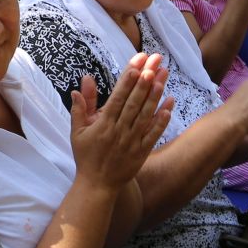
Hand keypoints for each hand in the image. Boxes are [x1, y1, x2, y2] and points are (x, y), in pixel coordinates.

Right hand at [69, 55, 173, 186]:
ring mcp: (132, 141)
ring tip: (163, 76)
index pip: (118, 97)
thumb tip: (82, 82)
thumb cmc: (86, 156)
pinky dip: (162, 120)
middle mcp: (119, 130)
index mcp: (103, 124)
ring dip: (155, 95)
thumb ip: (81, 107)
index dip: (128, 80)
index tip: (137, 64)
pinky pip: (154, 134)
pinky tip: (170, 105)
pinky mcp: (141, 152)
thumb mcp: (77, 131)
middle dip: (145, 80)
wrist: (97, 185)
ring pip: (145, 115)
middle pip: (134, 101)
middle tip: (154, 62)